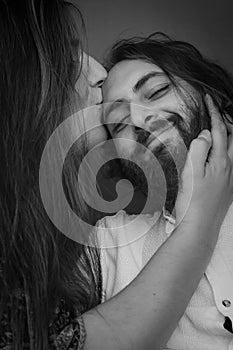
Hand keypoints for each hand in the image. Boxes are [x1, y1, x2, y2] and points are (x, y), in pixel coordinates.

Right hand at [176, 95, 232, 228]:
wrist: (199, 228)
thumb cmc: (193, 202)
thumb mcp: (191, 172)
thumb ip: (199, 149)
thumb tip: (206, 135)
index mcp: (221, 162)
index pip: (220, 130)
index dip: (214, 113)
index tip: (209, 100)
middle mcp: (230, 169)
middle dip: (226, 123)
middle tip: (215, 114)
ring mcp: (230, 179)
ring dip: (227, 137)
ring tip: (217, 131)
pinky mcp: (227, 189)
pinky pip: (230, 164)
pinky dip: (225, 152)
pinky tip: (218, 157)